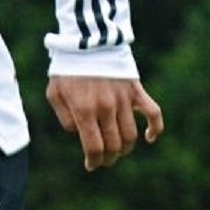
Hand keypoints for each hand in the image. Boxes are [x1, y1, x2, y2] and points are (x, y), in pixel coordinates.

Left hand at [45, 75, 164, 170]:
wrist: (86, 43)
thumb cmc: (66, 70)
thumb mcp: (55, 94)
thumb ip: (65, 118)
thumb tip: (80, 134)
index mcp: (84, 110)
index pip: (94, 147)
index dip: (94, 161)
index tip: (91, 165)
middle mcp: (106, 107)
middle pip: (114, 145)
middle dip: (109, 158)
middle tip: (103, 160)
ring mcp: (124, 99)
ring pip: (131, 135)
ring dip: (125, 148)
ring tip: (118, 151)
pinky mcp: (136, 91)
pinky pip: (153, 113)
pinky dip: (155, 129)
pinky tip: (149, 138)